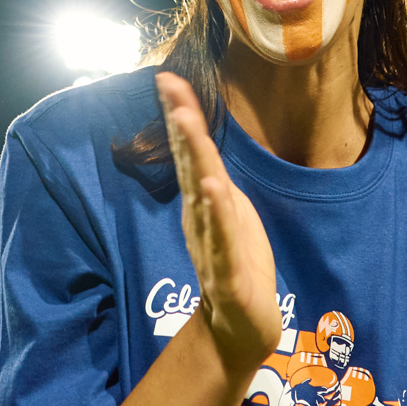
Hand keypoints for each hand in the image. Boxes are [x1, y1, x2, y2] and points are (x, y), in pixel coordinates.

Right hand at [158, 71, 282, 375]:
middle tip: (171, 88)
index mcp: (204, 202)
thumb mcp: (227, 212)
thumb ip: (210, 178)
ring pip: (203, 195)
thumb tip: (196, 143)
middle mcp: (202, 217)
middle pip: (192, 163)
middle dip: (182, 124)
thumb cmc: (236, 265)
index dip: (179, 114)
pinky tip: (212, 188)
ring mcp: (212, 243)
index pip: (190, 151)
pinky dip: (216, 212)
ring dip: (195, 159)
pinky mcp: (228, 273)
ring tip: (187, 125)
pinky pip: (221, 238)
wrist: (238, 328)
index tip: (168, 78)